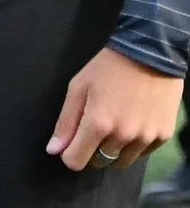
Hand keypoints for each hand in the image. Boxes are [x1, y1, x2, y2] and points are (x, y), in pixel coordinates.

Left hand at [48, 47, 182, 171]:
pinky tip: (133, 122)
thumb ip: (65, 122)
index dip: (69, 154)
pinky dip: (134, 145)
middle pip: (99, 162)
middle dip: (91, 150)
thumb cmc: (107, 68)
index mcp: (98, 124)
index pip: (76, 161)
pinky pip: (143, 154)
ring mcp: (146, 138)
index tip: (71, 142)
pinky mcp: (163, 136)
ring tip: (115, 123)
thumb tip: (53, 150)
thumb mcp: (78, 88)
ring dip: (113, 149)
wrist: (150, 55)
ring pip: (122, 161)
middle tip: (94, 127)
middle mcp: (123, 136)